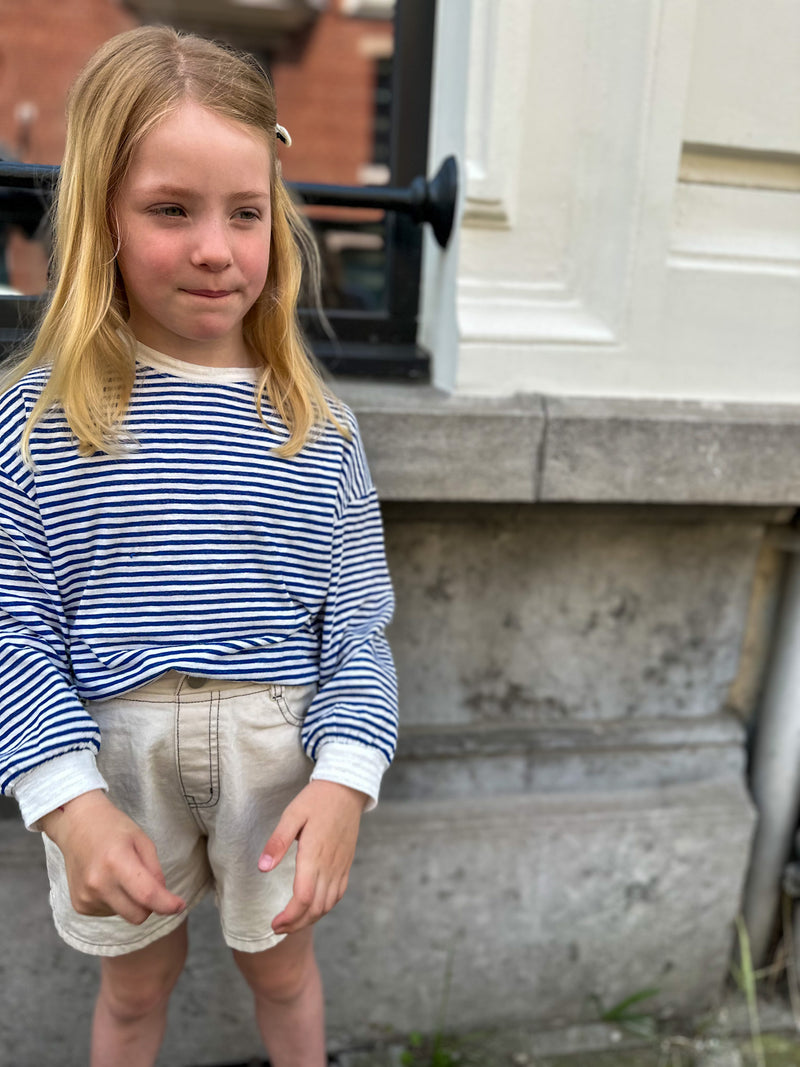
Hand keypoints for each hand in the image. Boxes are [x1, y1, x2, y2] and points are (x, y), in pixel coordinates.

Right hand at [40, 790, 185, 924]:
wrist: (76, 824)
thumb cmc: (113, 828)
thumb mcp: (142, 840)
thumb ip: (155, 870)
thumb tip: (162, 898)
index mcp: (116, 861)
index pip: (147, 894)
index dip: (167, 904)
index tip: (180, 906)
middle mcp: (98, 883)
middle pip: (137, 915)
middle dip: (150, 905)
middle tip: (149, 884)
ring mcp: (86, 897)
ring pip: (124, 914)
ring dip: (130, 901)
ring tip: (119, 873)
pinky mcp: (80, 905)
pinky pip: (109, 912)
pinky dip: (115, 901)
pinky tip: (107, 880)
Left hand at [258, 780, 368, 934]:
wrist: (346, 789)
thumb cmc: (316, 800)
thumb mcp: (292, 815)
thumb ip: (277, 842)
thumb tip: (262, 869)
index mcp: (314, 855)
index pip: (303, 898)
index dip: (289, 917)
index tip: (274, 923)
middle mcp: (330, 865)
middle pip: (316, 908)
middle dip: (296, 924)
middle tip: (277, 928)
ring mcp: (341, 866)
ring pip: (328, 904)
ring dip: (310, 919)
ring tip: (292, 921)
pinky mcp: (346, 863)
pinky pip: (338, 894)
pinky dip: (325, 907)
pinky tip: (313, 907)